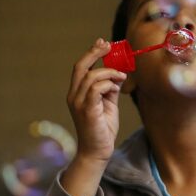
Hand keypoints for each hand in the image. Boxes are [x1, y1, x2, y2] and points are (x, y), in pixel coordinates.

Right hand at [61, 39, 126, 195]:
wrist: (97, 152)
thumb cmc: (102, 129)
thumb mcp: (108, 104)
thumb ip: (109, 89)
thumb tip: (117, 74)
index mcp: (76, 93)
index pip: (80, 67)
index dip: (91, 53)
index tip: (103, 43)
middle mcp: (73, 96)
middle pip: (80, 66)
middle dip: (95, 53)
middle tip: (109, 46)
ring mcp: (78, 103)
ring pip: (91, 76)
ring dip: (109, 72)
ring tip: (121, 76)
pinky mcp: (87, 110)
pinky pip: (96, 89)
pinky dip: (108, 83)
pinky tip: (117, 85)